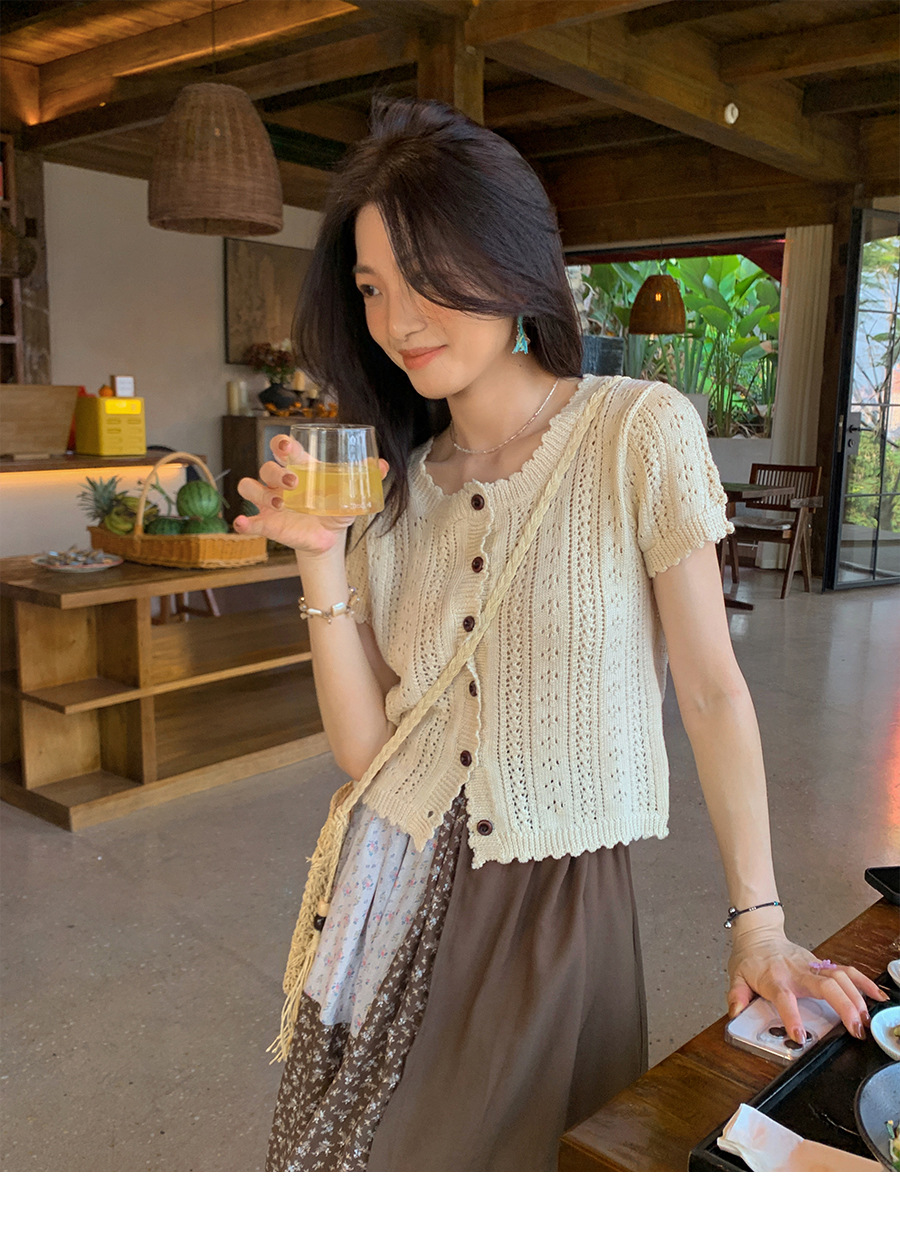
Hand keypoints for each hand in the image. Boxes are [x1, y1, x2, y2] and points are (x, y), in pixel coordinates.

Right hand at [234, 433, 389, 556]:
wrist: (328, 537)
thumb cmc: (335, 508)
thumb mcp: (351, 494)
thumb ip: (366, 478)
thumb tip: (382, 465)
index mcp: (299, 468)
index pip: (282, 448)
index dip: (280, 444)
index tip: (284, 445)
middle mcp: (280, 481)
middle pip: (266, 467)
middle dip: (276, 473)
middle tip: (294, 483)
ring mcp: (270, 501)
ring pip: (250, 487)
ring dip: (261, 492)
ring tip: (280, 504)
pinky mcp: (266, 523)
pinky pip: (249, 520)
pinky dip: (242, 522)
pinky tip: (243, 524)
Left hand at [727, 922, 889, 1042]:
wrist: (759, 935)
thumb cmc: (750, 958)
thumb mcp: (736, 976)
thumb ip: (737, 996)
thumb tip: (736, 1013)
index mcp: (775, 979)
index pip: (784, 998)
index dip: (792, 1017)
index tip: (800, 1036)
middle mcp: (797, 972)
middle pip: (824, 986)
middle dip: (843, 1007)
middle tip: (855, 1029)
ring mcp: (812, 966)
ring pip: (840, 977)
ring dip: (857, 997)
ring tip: (866, 1019)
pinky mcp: (821, 964)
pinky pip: (846, 971)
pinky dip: (863, 982)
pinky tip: (877, 995)